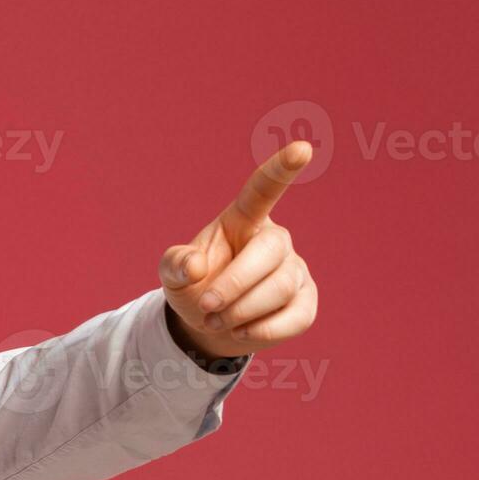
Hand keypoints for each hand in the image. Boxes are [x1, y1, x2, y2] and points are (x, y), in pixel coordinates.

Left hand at [158, 141, 318, 358]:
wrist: (209, 322)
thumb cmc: (194, 285)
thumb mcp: (173, 273)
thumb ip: (175, 264)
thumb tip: (195, 267)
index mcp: (243, 220)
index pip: (264, 190)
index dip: (282, 169)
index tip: (302, 149)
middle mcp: (275, 240)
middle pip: (269, 253)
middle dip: (235, 284)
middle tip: (206, 305)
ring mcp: (295, 270)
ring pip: (280, 288)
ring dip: (240, 311)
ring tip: (215, 319)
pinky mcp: (305, 302)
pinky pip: (295, 317)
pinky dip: (263, 330)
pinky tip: (241, 330)